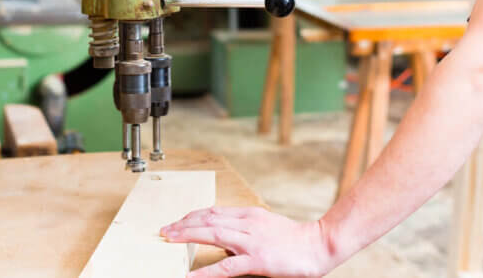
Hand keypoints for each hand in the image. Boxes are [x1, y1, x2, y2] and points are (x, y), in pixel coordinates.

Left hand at [161, 206, 336, 277]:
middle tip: (164, 230)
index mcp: (249, 214)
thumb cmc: (295, 238)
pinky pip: (225, 267)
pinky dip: (204, 272)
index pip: (214, 211)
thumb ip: (245, 229)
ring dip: (187, 236)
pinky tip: (190, 276)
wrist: (319, 244)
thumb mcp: (266, 226)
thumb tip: (224, 241)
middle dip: (183, 224)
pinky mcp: (257, 260)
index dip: (192, 216)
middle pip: (208, 220)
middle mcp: (247, 223)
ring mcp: (251, 241)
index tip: (177, 221)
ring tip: (169, 241)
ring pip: (212, 234)